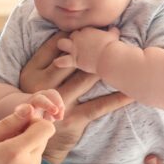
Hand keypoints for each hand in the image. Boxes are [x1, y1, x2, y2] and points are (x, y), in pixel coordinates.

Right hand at [19, 32, 132, 163]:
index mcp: (32, 73)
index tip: (91, 28)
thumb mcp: (31, 78)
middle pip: (74, 62)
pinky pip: (99, 106)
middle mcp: (44, 87)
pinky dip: (117, 98)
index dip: (74, 36)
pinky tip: (132, 91)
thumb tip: (67, 34)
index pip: (54, 47)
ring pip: (87, 79)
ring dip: (108, 67)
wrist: (32, 135)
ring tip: (126, 55)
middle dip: (95, 47)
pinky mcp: (74, 118)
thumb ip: (45, 58)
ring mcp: (60, 104)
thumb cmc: (38, 100)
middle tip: (115, 33)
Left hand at [54, 27, 120, 73]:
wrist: (109, 56)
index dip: (82, 35)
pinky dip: (59, 61)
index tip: (86, 40)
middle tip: (77, 46)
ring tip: (66, 51)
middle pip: (70, 35)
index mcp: (87, 30)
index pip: (80, 30)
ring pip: (61, 43)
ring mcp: (75, 48)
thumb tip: (114, 29)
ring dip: (63, 46)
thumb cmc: (113, 46)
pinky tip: (58, 62)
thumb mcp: (113, 35)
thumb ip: (112, 31)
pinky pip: (62, 60)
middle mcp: (79, 37)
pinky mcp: (74, 59)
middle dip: (72, 39)